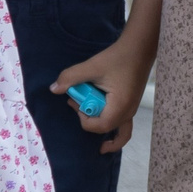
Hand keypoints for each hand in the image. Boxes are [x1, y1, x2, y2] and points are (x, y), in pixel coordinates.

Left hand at [51, 36, 156, 153]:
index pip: (99, 126)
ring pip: (121, 133)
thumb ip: (71, 77)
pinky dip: (114, 130)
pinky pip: (124, 125)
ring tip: (99, 142)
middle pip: (107, 129)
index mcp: (119, 106)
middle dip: (90, 121)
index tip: (75, 102)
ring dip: (106, 133)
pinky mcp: (131, 105)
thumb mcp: (92, 66)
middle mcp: (128, 112)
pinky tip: (104, 122)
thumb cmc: (117, 58)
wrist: (139, 48)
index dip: (83, 119)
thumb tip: (53, 89)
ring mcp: (132, 110)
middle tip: (78, 105)